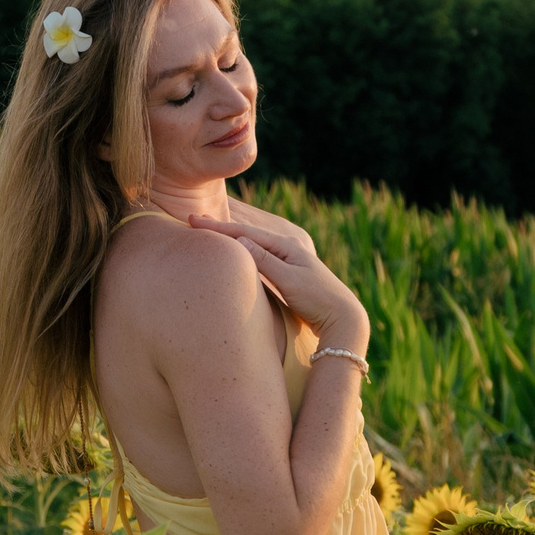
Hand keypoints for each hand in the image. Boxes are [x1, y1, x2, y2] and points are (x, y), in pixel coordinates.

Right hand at [184, 211, 369, 350]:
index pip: (245, 233)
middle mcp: (286, 247)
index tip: (193, 220)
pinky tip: (232, 248)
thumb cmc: (317, 299)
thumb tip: (239, 240)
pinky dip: (241, 248)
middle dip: (220, 226)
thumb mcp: (289, 280)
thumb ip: (264, 261)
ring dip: (229, 235)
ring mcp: (286, 258)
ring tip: (207, 229)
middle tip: (193, 219)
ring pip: (251, 242)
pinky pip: (257, 253)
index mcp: (285, 245)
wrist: (342, 315)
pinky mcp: (286, 270)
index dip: (218, 227)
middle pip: (246, 232)